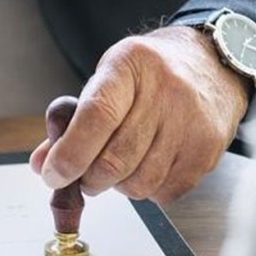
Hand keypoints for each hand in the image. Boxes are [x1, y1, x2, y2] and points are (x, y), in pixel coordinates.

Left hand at [30, 26, 249, 203]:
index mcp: (129, 65)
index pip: (97, 116)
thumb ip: (73, 124)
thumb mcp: (107, 82)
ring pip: (139, 183)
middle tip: (85, 176)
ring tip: (121, 166)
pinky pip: (165, 192)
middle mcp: (165, 90)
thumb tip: (42, 165)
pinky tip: (149, 166)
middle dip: (90, 179)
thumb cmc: (150, 76)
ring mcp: (191, 120)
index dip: (70, 154)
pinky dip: (148, 190)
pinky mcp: (208, 149)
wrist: (212, 64)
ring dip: (120, 186)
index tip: (53, 175)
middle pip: (116, 160)